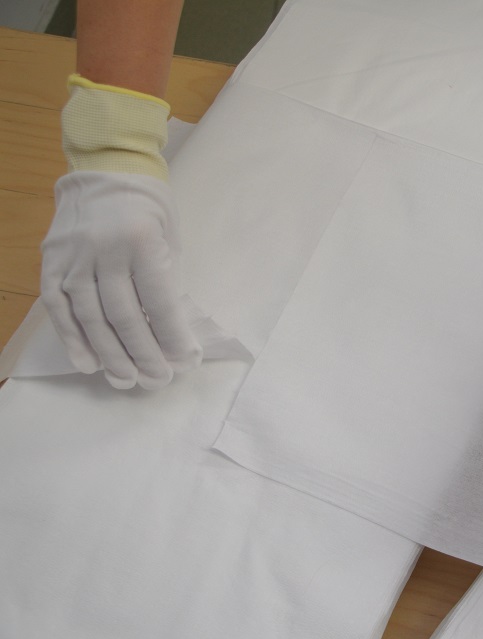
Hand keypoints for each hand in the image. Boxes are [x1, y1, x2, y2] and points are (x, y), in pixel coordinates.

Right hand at [41, 171, 201, 388]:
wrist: (107, 168)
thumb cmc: (149, 206)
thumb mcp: (169, 237)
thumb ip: (164, 281)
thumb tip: (168, 333)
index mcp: (141, 241)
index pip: (159, 300)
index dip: (172, 336)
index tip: (185, 361)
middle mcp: (104, 250)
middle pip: (124, 316)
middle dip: (144, 354)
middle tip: (157, 380)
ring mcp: (73, 258)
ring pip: (91, 318)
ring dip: (111, 355)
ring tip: (127, 379)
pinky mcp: (52, 262)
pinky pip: (60, 308)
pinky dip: (73, 339)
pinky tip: (89, 363)